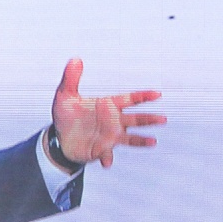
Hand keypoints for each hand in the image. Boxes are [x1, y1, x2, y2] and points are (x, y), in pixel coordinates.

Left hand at [51, 58, 165, 168]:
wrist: (60, 138)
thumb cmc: (66, 116)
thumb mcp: (65, 96)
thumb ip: (71, 78)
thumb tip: (75, 59)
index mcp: (108, 105)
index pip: (129, 99)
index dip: (143, 96)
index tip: (157, 94)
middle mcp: (113, 121)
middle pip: (135, 119)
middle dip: (148, 119)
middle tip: (162, 119)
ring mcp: (109, 136)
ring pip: (130, 137)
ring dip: (141, 140)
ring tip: (153, 142)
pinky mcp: (101, 150)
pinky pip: (107, 154)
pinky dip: (107, 158)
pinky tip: (107, 163)